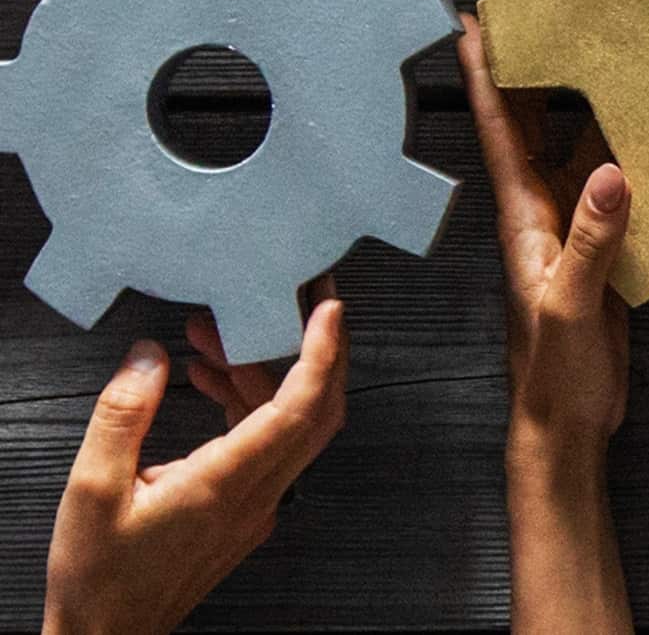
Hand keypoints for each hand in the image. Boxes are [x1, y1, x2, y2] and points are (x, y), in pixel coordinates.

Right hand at [41, 300, 346, 634]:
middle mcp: (255, 496)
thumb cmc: (99, 579)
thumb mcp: (92, 491)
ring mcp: (256, 505)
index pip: (299, 410)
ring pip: (291, 423)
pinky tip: (210, 377)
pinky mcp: (245, 509)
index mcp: (225, 487)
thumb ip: (123, 415)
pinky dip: (248, 401)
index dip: (321, 353)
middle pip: (317, 411)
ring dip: (263, 371)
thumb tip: (149, 355)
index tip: (328, 307)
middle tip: (300, 298)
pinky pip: (267, 442)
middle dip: (318, 347)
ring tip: (214, 336)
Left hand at [459, 16, 633, 634]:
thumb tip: (612, 170)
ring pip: (570, 147)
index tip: (474, 24)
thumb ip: (591, 241)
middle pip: (530, 126)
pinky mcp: (598, 247)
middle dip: (527, 69)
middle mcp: (541, 213)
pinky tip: (641, 126)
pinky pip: (605, 181)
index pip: (500, 132)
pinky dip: (618, 146)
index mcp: (524, 219)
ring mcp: (568, 229)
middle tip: (537, 10)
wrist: (565, 426)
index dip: (486, 77)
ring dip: (576, 100)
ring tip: (593, 48)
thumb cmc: (553, 375)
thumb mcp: (571, 305)